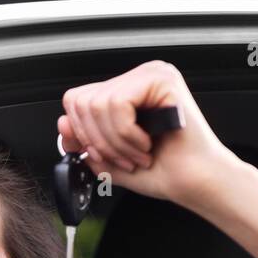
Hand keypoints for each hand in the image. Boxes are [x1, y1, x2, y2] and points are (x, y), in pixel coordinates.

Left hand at [58, 60, 242, 212]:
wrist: (194, 183)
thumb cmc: (163, 171)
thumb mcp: (109, 159)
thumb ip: (84, 142)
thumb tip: (63, 124)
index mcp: (125, 92)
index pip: (77, 100)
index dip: (82, 134)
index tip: (104, 155)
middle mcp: (137, 78)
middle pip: (82, 101)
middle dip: (98, 141)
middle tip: (125, 158)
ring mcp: (150, 74)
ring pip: (98, 104)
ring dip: (116, 142)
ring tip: (139, 154)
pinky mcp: (162, 79)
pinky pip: (119, 104)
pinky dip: (127, 134)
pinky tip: (147, 143)